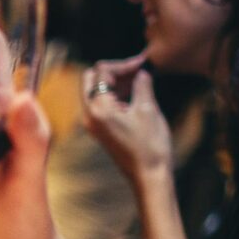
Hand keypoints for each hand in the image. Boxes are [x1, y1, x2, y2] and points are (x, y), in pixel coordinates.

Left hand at [81, 54, 173, 183]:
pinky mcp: (98, 129)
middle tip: (138, 70)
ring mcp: (91, 123)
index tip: (142, 63)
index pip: (102, 72)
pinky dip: (114, 94)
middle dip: (114, 71)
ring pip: (95, 90)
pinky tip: (133, 93)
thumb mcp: (148, 109)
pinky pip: (100, 104)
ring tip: (139, 79)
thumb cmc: (150, 145)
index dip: (123, 64)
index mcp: (98, 108)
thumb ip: (142, 85)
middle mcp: (88, 115)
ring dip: (115, 82)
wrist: (148, 175)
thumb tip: (141, 72)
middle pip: (92, 79)